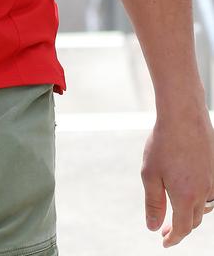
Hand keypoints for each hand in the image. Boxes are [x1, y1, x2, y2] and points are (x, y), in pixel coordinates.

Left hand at [142, 106, 213, 245]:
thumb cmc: (163, 143)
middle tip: (165, 228)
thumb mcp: (150, 174)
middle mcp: (203, 192)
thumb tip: (153, 226)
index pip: (182, 229)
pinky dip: (201, 199)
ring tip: (177, 212)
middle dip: (181, 228)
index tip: (164, 242)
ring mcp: (212, 180)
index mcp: (186, 197)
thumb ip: (153, 203)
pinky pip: (211, 192)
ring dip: (192, 214)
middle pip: (195, 220)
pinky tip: (189, 191)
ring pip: (205, 207)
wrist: (183, 115)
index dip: (173, 238)